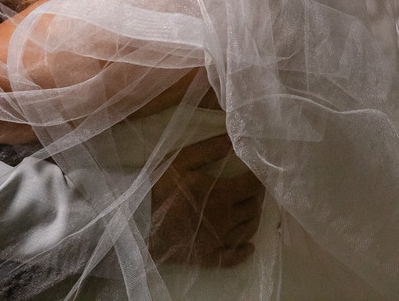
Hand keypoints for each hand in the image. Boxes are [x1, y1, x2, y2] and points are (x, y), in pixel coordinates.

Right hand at [148, 134, 264, 267]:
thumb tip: (233, 141)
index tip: (256, 173)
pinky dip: (245, 251)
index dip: (258, 179)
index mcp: (222, 195)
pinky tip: (249, 246)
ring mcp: (219, 241)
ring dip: (253, 218)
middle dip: (257, 197)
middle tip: (252, 190)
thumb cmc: (158, 189)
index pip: (253, 186)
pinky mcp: (210, 257)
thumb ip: (208, 150)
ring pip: (248, 230)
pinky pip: (234, 257)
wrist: (140, 223)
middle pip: (254, 208)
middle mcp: (226, 219)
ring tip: (249, 210)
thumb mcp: (179, 161)